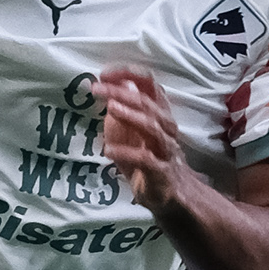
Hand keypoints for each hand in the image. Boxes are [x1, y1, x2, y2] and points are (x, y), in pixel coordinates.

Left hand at [99, 66, 190, 213]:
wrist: (171, 196)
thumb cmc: (146, 161)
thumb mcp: (128, 133)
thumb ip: (120, 111)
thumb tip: (114, 84)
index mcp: (158, 114)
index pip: (150, 85)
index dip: (129, 74)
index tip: (105, 74)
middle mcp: (165, 127)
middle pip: (148, 103)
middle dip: (122, 92)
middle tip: (98, 88)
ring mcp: (166, 149)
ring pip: (153, 126)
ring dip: (131, 115)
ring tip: (110, 108)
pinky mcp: (162, 171)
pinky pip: (146, 159)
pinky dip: (126, 153)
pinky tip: (108, 150)